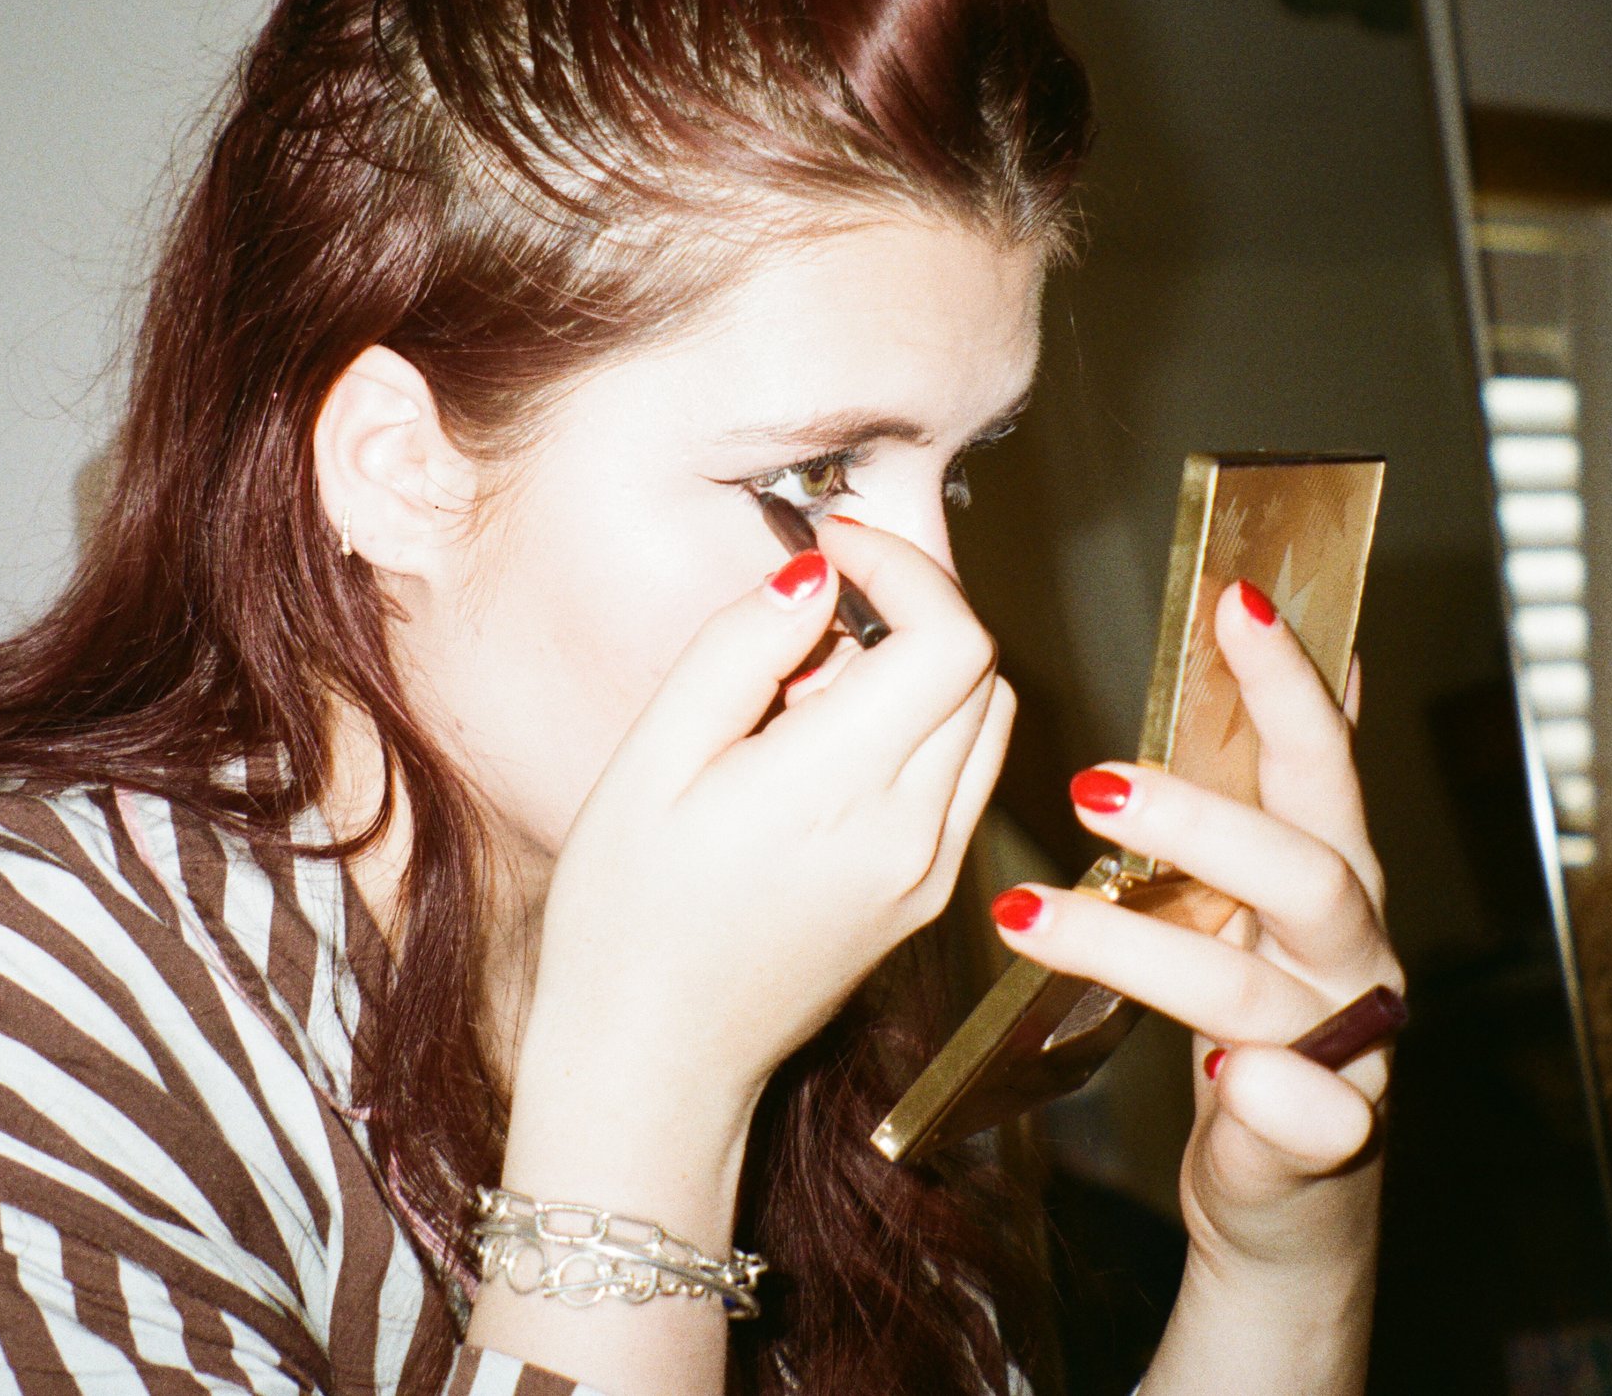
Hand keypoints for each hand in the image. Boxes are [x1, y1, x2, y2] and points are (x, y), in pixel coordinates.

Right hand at [523, 516, 1015, 1111]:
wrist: (654, 1064)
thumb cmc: (625, 919)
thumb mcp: (650, 764)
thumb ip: (739, 655)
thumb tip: (814, 576)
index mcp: (842, 792)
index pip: (950, 639)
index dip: (904, 567)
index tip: (833, 548)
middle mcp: (913, 834)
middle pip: (981, 670)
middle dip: (914, 607)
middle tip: (817, 604)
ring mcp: (930, 873)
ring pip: (986, 722)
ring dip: (925, 669)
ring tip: (815, 681)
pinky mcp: (926, 898)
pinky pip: (962, 779)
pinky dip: (923, 730)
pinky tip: (829, 747)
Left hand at [987, 580, 1402, 1276]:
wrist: (1293, 1194)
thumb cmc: (1259, 1024)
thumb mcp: (1255, 893)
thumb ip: (1258, 778)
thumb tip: (1256, 626)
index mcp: (1330, 879)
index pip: (1315, 765)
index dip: (1287, 685)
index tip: (1238, 599)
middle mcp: (1348, 953)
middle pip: (1306, 870)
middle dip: (1206, 821)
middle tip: (1096, 780)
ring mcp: (1343, 1050)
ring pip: (1259, 994)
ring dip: (1146, 952)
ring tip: (1030, 914)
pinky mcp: (1322, 1144)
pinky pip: (1318, 1123)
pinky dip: (1281, 1102)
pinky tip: (1236, 1081)